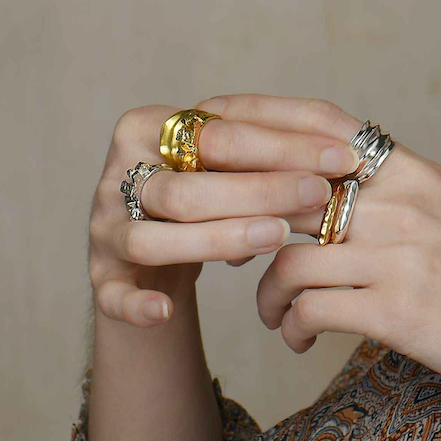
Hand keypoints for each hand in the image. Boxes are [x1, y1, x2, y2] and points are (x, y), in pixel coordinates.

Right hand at [87, 104, 361, 327]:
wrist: (153, 252)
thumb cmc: (203, 196)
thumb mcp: (227, 166)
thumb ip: (264, 156)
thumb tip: (337, 157)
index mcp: (147, 128)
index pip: (216, 132)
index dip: (282, 144)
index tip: (339, 157)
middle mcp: (117, 174)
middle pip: (183, 187)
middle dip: (258, 191)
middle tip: (318, 195)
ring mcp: (105, 227)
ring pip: (150, 239)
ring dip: (215, 240)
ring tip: (276, 239)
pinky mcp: (101, 276)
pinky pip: (113, 294)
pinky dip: (136, 305)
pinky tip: (166, 311)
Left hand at [201, 94, 440, 414]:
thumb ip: (391, 194)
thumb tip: (323, 182)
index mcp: (414, 172)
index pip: (318, 125)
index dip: (255, 121)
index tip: (208, 132)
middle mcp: (404, 204)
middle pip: (286, 192)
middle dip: (240, 220)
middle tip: (225, 248)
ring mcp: (402, 257)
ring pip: (287, 260)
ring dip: (266, 294)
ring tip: (274, 316)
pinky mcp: (399, 313)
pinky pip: (309, 310)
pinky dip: (291, 328)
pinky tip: (299, 341)